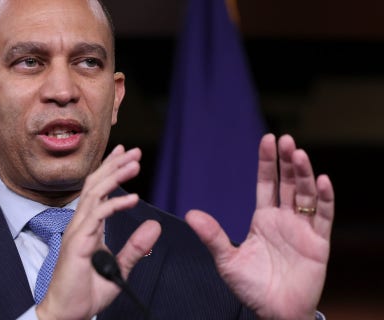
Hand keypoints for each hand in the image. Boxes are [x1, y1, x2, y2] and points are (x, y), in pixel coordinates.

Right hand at [36, 145, 161, 319]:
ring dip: (115, 176)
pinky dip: (115, 204)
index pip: (98, 190)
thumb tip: (154, 226)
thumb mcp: (119, 267)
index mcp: (88, 227)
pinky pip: (97, 216)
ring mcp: (77, 232)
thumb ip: (136, 247)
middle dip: (114, 165)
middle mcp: (80, 224)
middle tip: (134, 150)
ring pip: (95, 194)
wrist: (68, 313)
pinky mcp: (78, 243)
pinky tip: (133, 198)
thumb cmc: (86, 292)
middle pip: (95, 185)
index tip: (126, 154)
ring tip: (134, 164)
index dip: (111, 170)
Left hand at [186, 134, 333, 318]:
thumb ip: (213, 236)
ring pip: (306, 195)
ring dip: (305, 174)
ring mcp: (303, 230)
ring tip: (299, 154)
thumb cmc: (251, 287)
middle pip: (288, 184)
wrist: (274, 312)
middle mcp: (284, 220)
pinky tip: (323, 181)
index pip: (267, 183)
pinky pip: (324, 217)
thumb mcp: (227, 260)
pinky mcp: (318, 244)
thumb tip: (190, 214)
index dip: (268, 162)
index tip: (267, 139)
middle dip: (287, 161)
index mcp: (263, 219)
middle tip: (286, 140)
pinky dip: (325, 199)